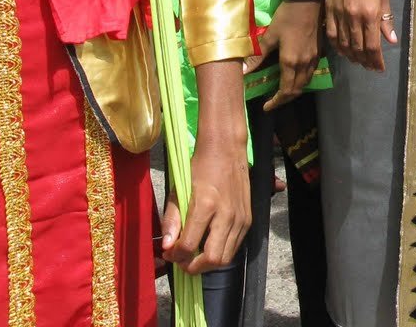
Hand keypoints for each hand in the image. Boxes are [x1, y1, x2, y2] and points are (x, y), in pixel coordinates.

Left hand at [162, 60, 249, 272]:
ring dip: (207, 263)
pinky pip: (235, 246)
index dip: (176, 256)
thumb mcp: (179, 190)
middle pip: (212, 259)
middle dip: (193, 267)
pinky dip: (221, 252)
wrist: (226, 148)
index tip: (170, 254)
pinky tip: (209, 243)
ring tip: (194, 254)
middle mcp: (226, 214)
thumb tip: (167, 247)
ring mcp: (240, 218)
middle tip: (182, 261)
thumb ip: (172, 220)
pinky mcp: (248, 218)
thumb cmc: (199, 167)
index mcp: (206, 205)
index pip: (189, 246)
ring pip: (226, 258)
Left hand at [247, 0, 322, 110]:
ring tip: (283, 90)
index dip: (276, 102)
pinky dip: (302, 80)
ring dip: (294, 90)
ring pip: (306, 83)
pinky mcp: (319, 52)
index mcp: (291, 62)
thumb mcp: (270, 36)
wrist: (308, 0)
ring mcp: (314, 59)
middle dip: (285, 99)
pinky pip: (311, 73)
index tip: (266, 106)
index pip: (285, 91)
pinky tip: (295, 74)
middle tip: (273, 101)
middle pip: (297, 90)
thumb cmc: (287, 17)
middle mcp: (305, 64)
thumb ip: (258, 56)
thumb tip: (243, 71)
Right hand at [325, 0, 396, 71]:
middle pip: (358, 48)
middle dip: (365, 61)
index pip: (373, 46)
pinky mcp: (328, 11)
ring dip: (351, 57)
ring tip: (358, 61)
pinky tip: (342, 51)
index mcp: (371, 13)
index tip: (379, 68)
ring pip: (344, 45)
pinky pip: (332, 35)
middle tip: (369, 67)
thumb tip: (391, 40)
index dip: (376, 60)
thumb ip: (386, 18)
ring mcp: (339, 15)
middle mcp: (354, 18)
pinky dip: (337, 47)